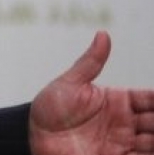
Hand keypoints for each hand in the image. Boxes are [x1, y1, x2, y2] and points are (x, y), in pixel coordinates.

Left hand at [29, 31, 153, 154]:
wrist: (36, 138)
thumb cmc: (49, 109)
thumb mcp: (70, 83)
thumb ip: (90, 62)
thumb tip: (103, 34)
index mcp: (118, 101)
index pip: (151, 99)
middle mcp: (124, 122)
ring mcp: (122, 142)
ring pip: (153, 141)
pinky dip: (152, 154)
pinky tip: (153, 148)